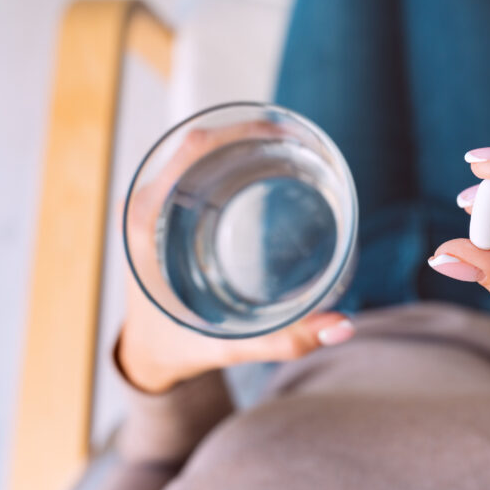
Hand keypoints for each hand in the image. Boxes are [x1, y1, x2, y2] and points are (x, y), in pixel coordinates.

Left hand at [119, 124, 354, 393]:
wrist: (145, 357)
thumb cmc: (178, 349)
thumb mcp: (231, 346)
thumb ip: (287, 339)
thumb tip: (344, 326)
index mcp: (147, 224)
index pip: (192, 151)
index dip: (240, 131)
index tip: (287, 134)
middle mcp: (145, 205)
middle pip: (199, 144)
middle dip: (252, 135)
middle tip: (301, 145)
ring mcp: (152, 205)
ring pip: (199, 153)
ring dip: (243, 145)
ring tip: (292, 151)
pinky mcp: (165, 211)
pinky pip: (197, 170)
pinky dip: (234, 162)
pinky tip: (270, 167)